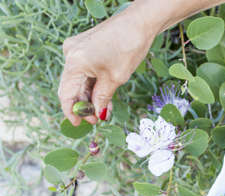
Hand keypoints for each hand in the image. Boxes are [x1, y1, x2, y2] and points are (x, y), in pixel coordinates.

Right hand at [58, 5, 156, 125]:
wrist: (140, 23)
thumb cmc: (128, 47)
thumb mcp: (115, 78)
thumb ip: (102, 98)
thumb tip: (97, 113)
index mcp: (74, 62)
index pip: (66, 94)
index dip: (72, 112)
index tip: (80, 124)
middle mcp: (71, 54)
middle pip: (72, 87)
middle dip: (84, 104)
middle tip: (97, 119)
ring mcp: (77, 49)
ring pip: (80, 79)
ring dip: (90, 95)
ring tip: (104, 109)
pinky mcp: (86, 46)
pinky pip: (85, 70)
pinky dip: (93, 83)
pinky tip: (103, 95)